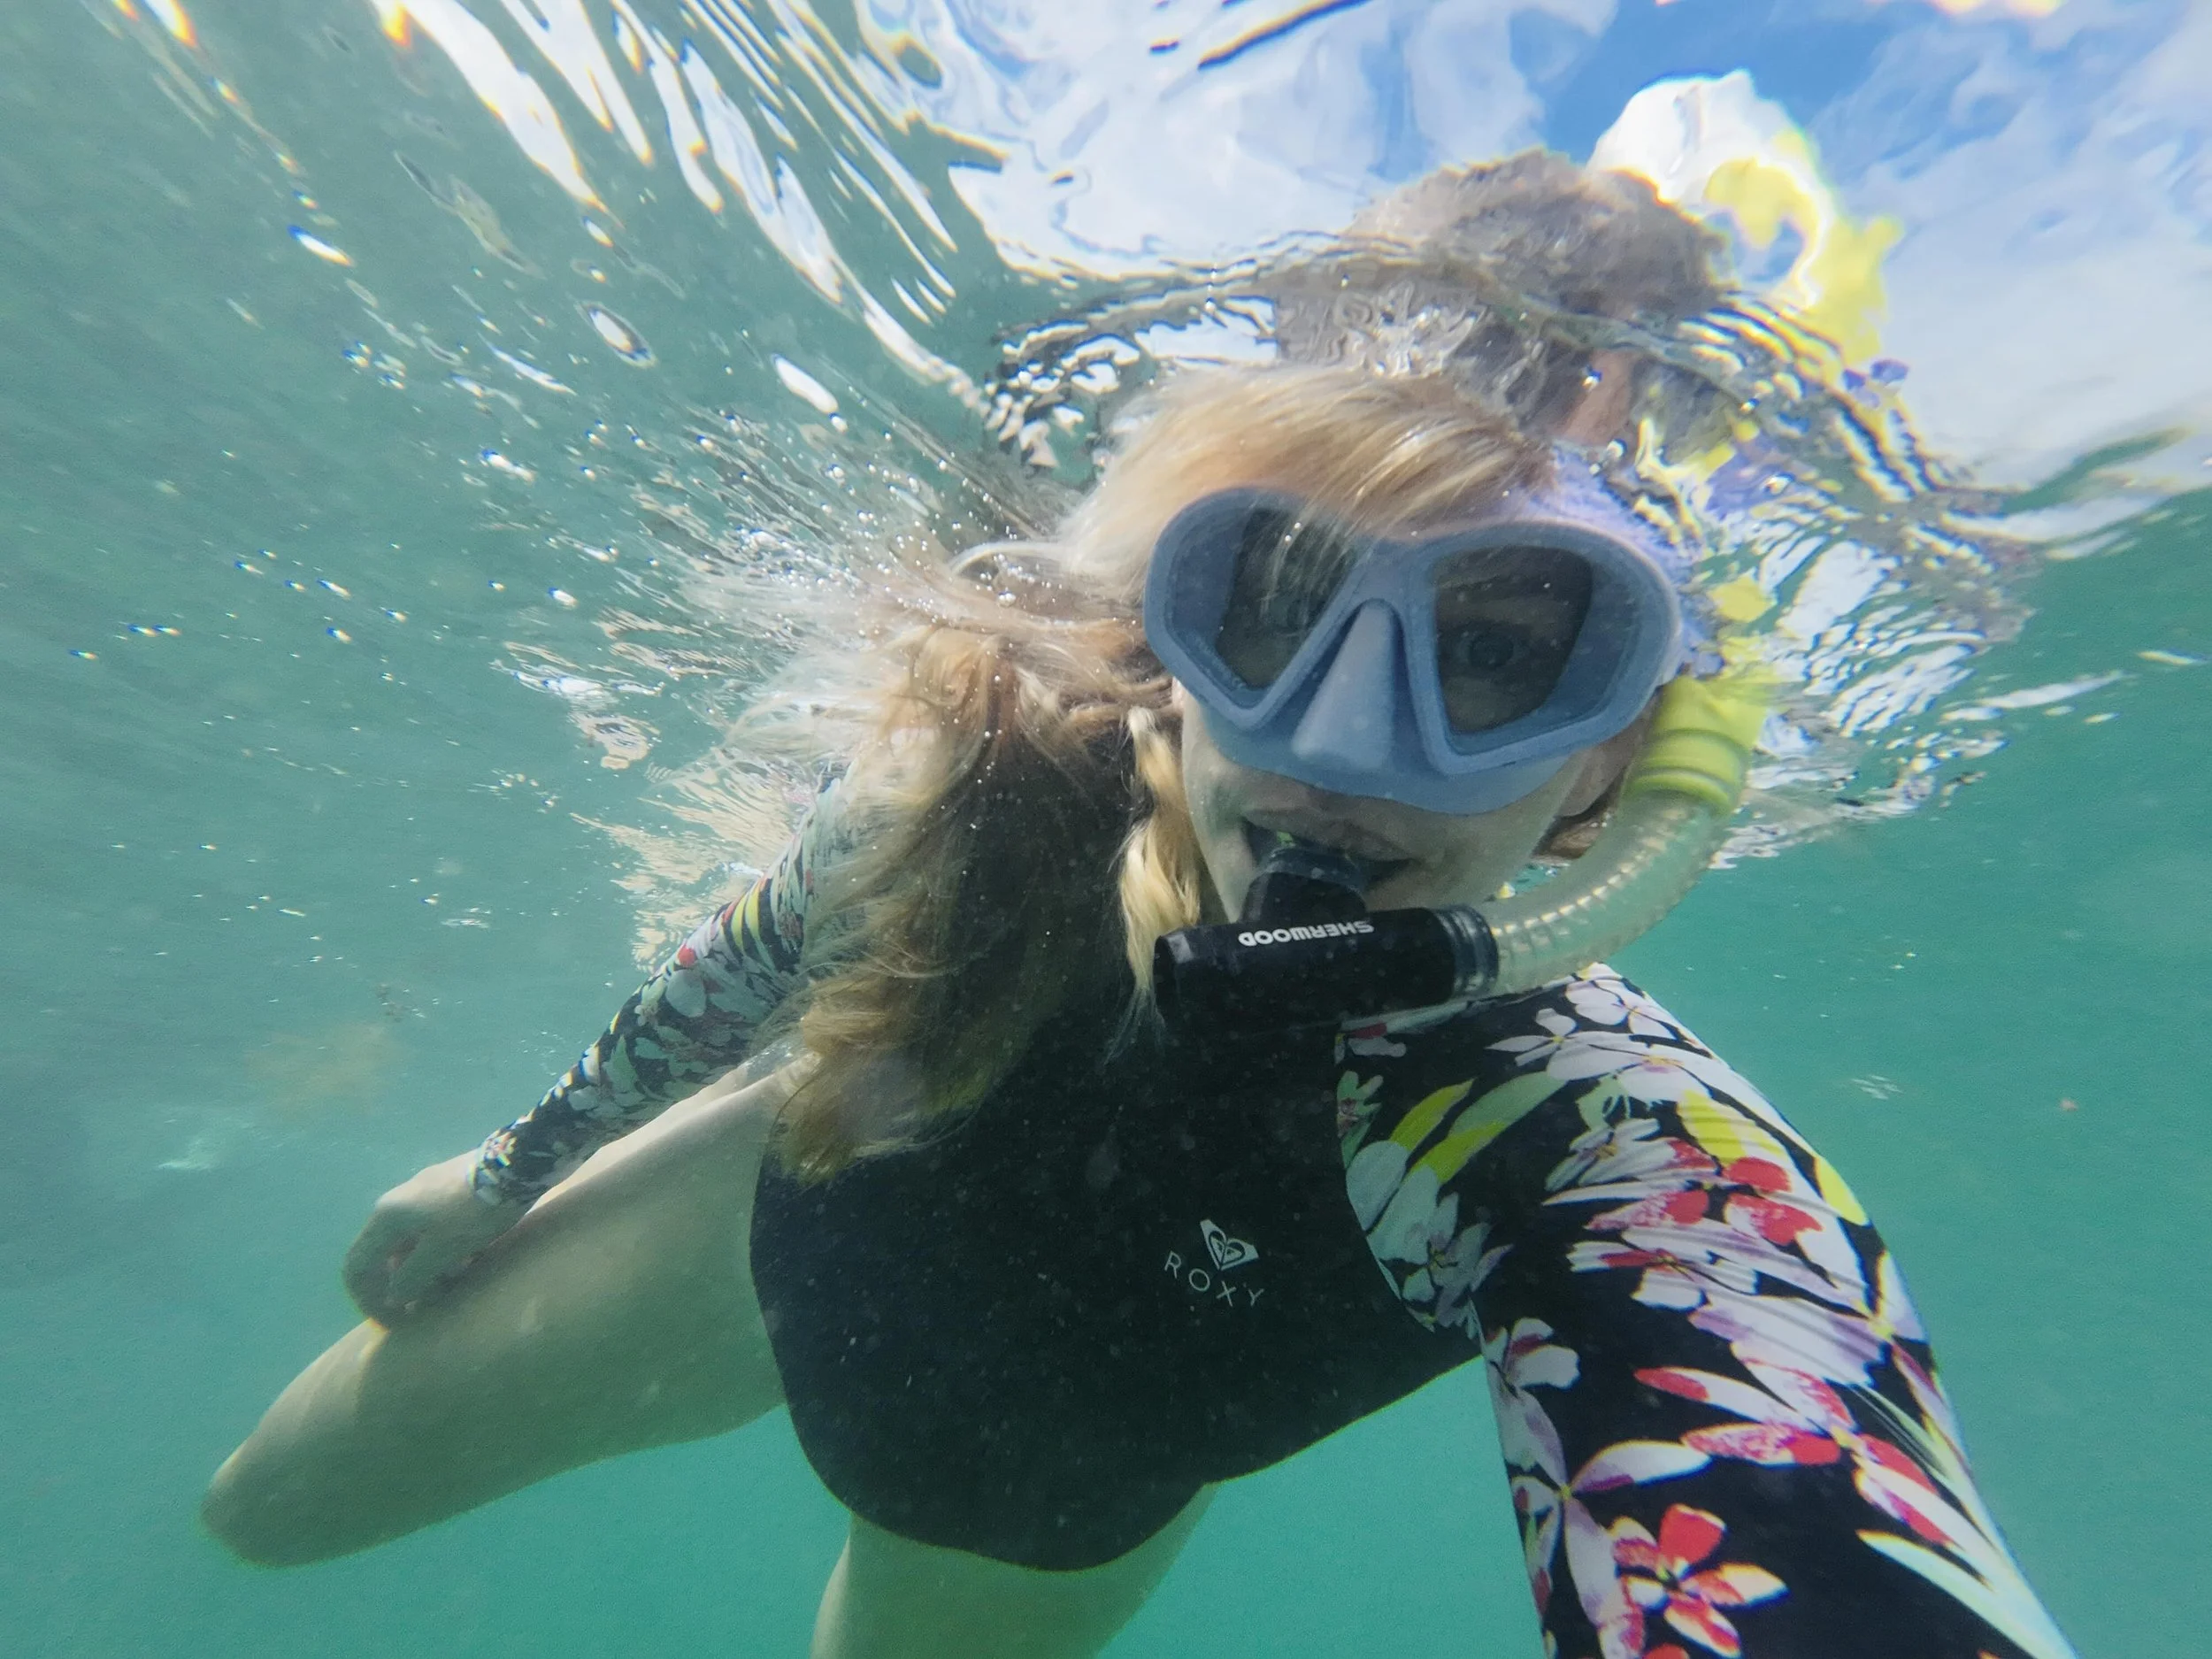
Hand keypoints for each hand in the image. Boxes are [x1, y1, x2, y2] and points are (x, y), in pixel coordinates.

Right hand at [342, 1151, 525, 1323]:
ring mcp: (422, 1194)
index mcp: (386, 1217)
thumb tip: (393, 1297)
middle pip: (387, 1256)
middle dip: (406, 1285)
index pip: (358, 1266)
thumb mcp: (442, 1252)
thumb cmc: (471, 1214)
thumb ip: (412, 1278)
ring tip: (457, 1281)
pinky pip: (433, 1230)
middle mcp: (397, 1203)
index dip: (369, 1300)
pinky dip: (443, 1251)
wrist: (514, 1166)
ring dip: (428, 1269)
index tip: (394, 1321)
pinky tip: (469, 1259)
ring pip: (413, 1244)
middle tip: (431, 1305)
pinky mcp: (446, 1191)